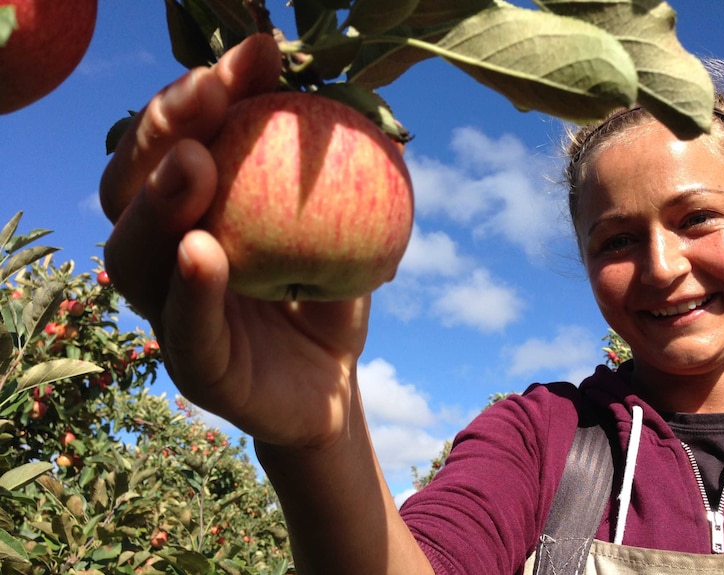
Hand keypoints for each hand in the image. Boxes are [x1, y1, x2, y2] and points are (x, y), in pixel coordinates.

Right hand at [100, 34, 370, 447]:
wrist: (332, 387)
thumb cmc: (328, 297)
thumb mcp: (342, 224)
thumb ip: (335, 169)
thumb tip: (350, 89)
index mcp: (191, 216)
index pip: (173, 146)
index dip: (200, 96)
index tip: (253, 55)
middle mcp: (165, 259)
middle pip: (130, 190)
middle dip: (162, 133)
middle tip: (205, 92)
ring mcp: (174, 315)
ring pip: (134, 260)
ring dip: (158, 205)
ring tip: (193, 163)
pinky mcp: (199, 371)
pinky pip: (184, 331)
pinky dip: (192, 290)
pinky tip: (203, 252)